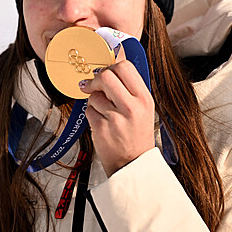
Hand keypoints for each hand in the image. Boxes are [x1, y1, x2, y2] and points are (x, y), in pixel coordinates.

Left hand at [79, 60, 155, 176]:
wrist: (133, 164)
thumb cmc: (136, 134)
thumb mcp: (142, 108)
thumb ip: (128, 88)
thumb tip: (109, 66)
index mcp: (144, 98)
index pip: (125, 67)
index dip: (111, 67)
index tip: (106, 73)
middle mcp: (132, 106)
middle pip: (106, 75)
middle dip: (96, 80)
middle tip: (93, 86)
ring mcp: (116, 118)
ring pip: (94, 94)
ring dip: (94, 100)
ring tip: (105, 112)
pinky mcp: (101, 128)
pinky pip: (88, 110)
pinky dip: (91, 114)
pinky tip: (101, 123)